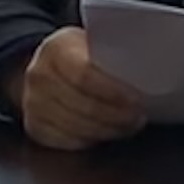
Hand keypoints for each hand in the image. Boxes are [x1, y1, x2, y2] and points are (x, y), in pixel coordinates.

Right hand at [7, 25, 147, 151]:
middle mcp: (39, 76)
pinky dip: (92, 140)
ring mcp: (33, 104)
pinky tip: (107, 132)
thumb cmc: (76, 55)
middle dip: (116, 117)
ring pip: (77, 128)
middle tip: (139, 117)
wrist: (42, 68)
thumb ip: (111, 51)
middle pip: (84, 106)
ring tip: (128, 126)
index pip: (84, 75)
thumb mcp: (90, 42)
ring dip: (109, 131)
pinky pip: (68, 142)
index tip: (137, 101)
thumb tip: (151, 62)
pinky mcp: (35, 127)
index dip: (113, 93)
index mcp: (56, 49)